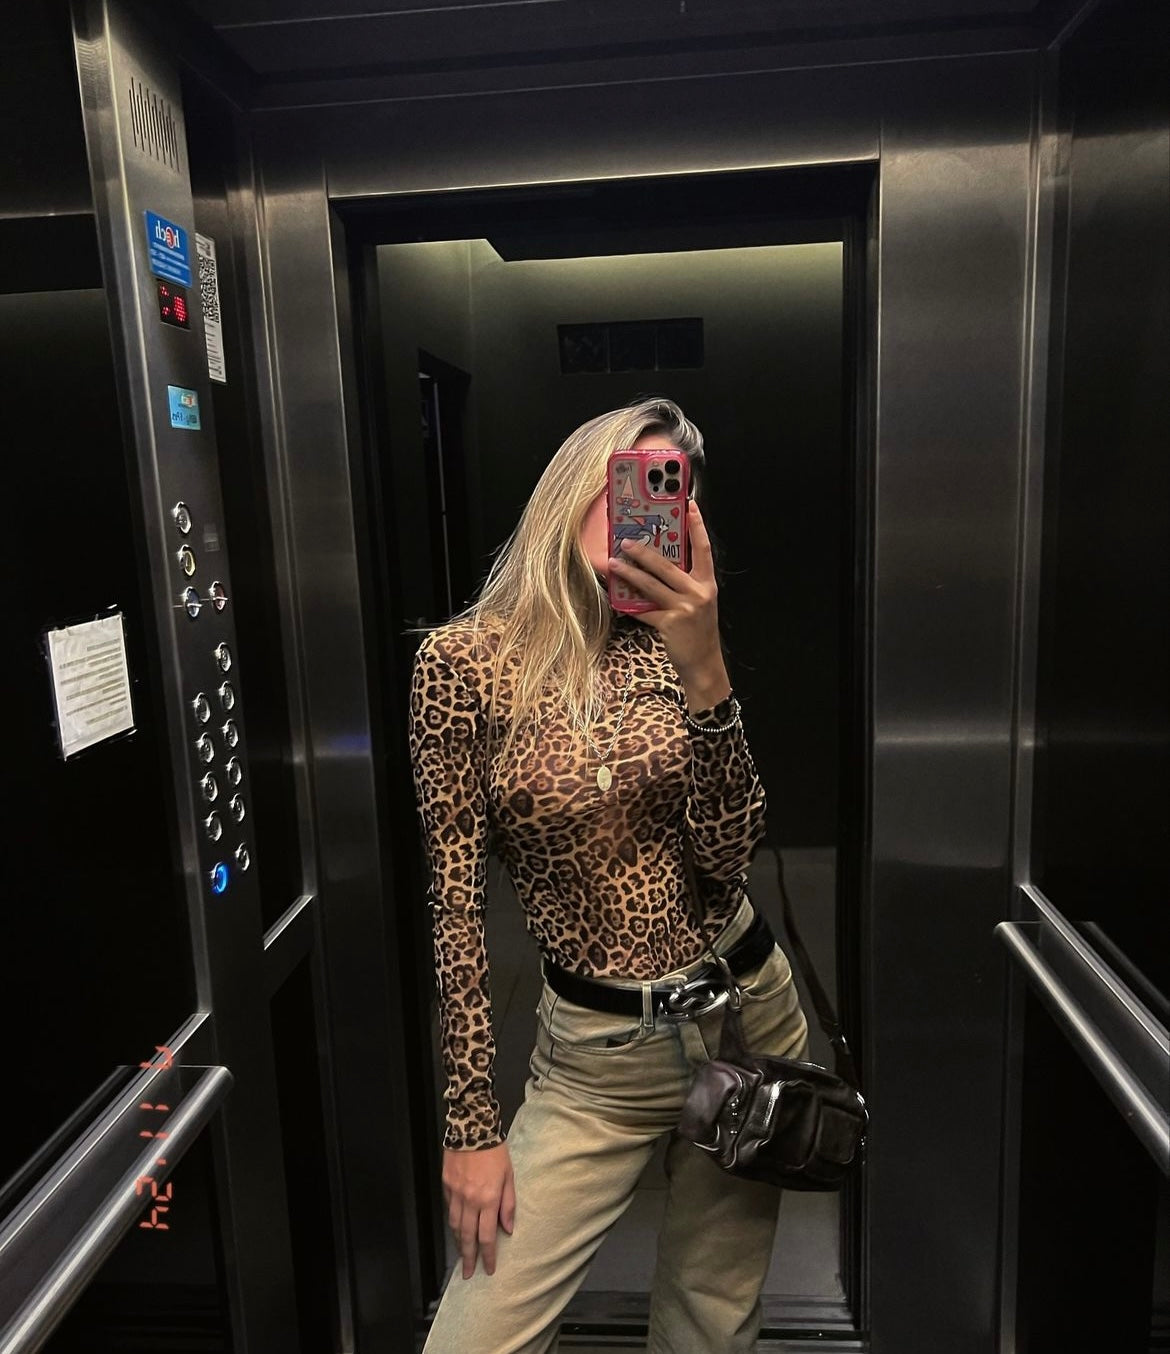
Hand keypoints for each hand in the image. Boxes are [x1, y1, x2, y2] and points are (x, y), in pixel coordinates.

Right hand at [442, 1142, 515, 1278]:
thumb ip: (508, 1204)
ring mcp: (455, 1193)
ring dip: (459, 1243)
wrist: (472, 1128)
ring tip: (463, 1255)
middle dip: (469, 1258)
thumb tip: (508, 1228)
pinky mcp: (446, 1185)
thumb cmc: (495, 1151)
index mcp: (488, 1199)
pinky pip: (449, 1210)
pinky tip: (457, 1229)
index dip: (487, 1255)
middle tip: (469, 1273)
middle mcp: (469, 1200)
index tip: (489, 1268)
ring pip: (455, 1226)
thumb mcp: (509, 1176)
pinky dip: (453, 1223)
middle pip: (467, 1237)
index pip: (487, 1236)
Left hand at [609, 499, 731, 709]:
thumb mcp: (699, 603)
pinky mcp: (670, 624)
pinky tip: (615, 597)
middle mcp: (698, 593)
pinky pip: (644, 610)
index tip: (690, 505)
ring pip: (651, 585)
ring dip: (629, 573)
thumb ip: (684, 585)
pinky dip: (628, 604)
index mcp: (707, 584)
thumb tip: (656, 566)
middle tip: (626, 540)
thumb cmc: (698, 631)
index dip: (697, 526)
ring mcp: (684, 608)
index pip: (703, 549)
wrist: (703, 663)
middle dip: (644, 551)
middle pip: (667, 565)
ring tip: (614, 563)